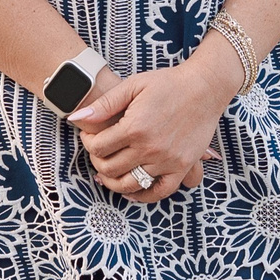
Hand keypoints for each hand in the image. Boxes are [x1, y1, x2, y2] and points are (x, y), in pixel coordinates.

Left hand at [70, 53, 234, 202]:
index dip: (88, 142)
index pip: (98, 147)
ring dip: (113, 182)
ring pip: (130, 185)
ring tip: (109, 172)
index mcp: (135, 127)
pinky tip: (132, 191)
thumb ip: (104, 104)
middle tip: (99, 152)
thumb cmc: (168, 83)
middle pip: (110, 169)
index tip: (90, 136)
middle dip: (97, 161)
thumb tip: (75, 118)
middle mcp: (150, 148)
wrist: (204, 88)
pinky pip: (159, 192)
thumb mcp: (133, 85)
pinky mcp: (182, 167)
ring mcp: (167, 161)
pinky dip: (142, 196)